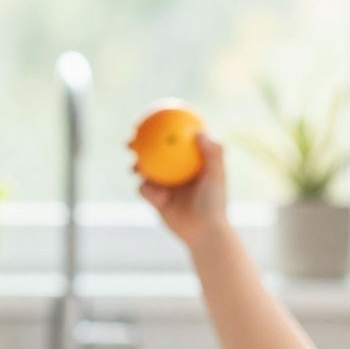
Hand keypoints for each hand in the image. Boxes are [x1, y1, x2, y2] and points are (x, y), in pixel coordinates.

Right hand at [138, 134, 230, 248]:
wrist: (203, 232)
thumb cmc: (214, 203)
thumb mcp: (217, 175)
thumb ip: (213, 152)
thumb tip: (198, 131)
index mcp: (190, 161)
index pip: (175, 139)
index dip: (163, 126)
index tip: (154, 116)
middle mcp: (177, 171)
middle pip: (154, 152)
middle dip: (140, 143)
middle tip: (132, 138)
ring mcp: (165, 185)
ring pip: (145, 170)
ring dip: (138, 166)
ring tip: (136, 167)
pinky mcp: (156, 200)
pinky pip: (144, 190)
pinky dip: (148, 190)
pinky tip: (158, 195)